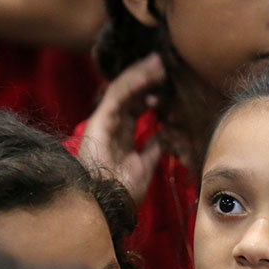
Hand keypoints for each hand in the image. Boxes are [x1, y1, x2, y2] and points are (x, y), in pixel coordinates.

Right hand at [79, 53, 167, 203]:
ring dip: (141, 74)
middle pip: (130, 93)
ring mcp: (104, 122)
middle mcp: (111, 125)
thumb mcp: (145, 166)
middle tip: (164, 64)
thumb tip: (165, 136)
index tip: (169, 83)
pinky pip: (116, 97)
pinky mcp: (99, 123)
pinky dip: (132, 84)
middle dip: (147, 77)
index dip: (152, 92)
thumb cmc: (123, 191)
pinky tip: (146, 75)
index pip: (137, 105)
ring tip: (158, 63)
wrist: (109, 205)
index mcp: (121, 134)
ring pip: (122, 90)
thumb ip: (153, 148)